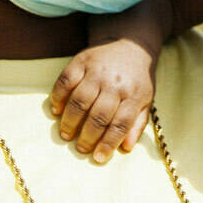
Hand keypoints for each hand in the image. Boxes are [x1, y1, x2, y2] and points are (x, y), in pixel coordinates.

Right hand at [48, 39, 154, 162]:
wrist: (130, 44)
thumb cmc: (137, 78)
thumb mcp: (146, 99)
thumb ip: (136, 123)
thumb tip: (126, 147)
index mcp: (134, 94)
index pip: (120, 124)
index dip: (108, 143)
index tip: (98, 158)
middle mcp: (116, 83)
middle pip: (99, 115)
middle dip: (88, 136)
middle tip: (81, 148)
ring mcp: (98, 71)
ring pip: (80, 101)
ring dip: (70, 121)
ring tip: (66, 134)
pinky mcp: (82, 61)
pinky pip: (66, 81)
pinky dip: (58, 97)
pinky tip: (56, 110)